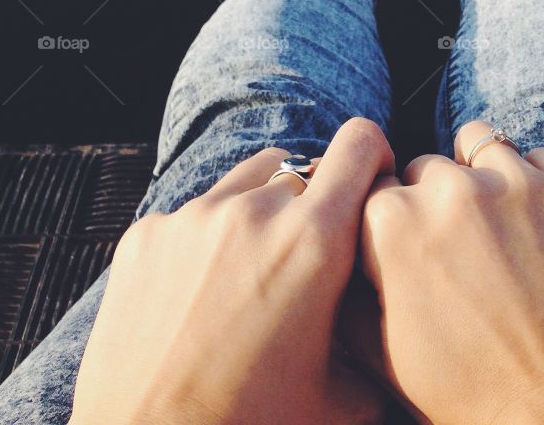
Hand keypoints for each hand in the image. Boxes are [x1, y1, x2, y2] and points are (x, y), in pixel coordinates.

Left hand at [70, 118, 393, 424]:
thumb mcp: (344, 398)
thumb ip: (377, 337)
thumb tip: (397, 311)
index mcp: (314, 241)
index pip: (359, 144)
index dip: (373, 156)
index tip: (368, 184)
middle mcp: (254, 211)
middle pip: (301, 166)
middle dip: (312, 202)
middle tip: (305, 261)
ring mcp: (193, 217)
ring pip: (246, 182)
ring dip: (261, 211)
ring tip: (252, 276)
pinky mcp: (145, 234)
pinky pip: (193, 214)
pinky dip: (208, 241)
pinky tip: (201, 298)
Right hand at [350, 120, 543, 424]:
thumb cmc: (471, 396)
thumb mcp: (382, 352)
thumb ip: (348, 286)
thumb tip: (339, 244)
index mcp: (392, 222)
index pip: (377, 186)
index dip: (393, 218)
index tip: (413, 245)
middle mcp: (453, 188)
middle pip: (431, 168)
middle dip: (438, 201)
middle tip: (462, 252)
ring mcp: (520, 180)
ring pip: (485, 146)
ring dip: (486, 179)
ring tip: (503, 231)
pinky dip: (542, 187)